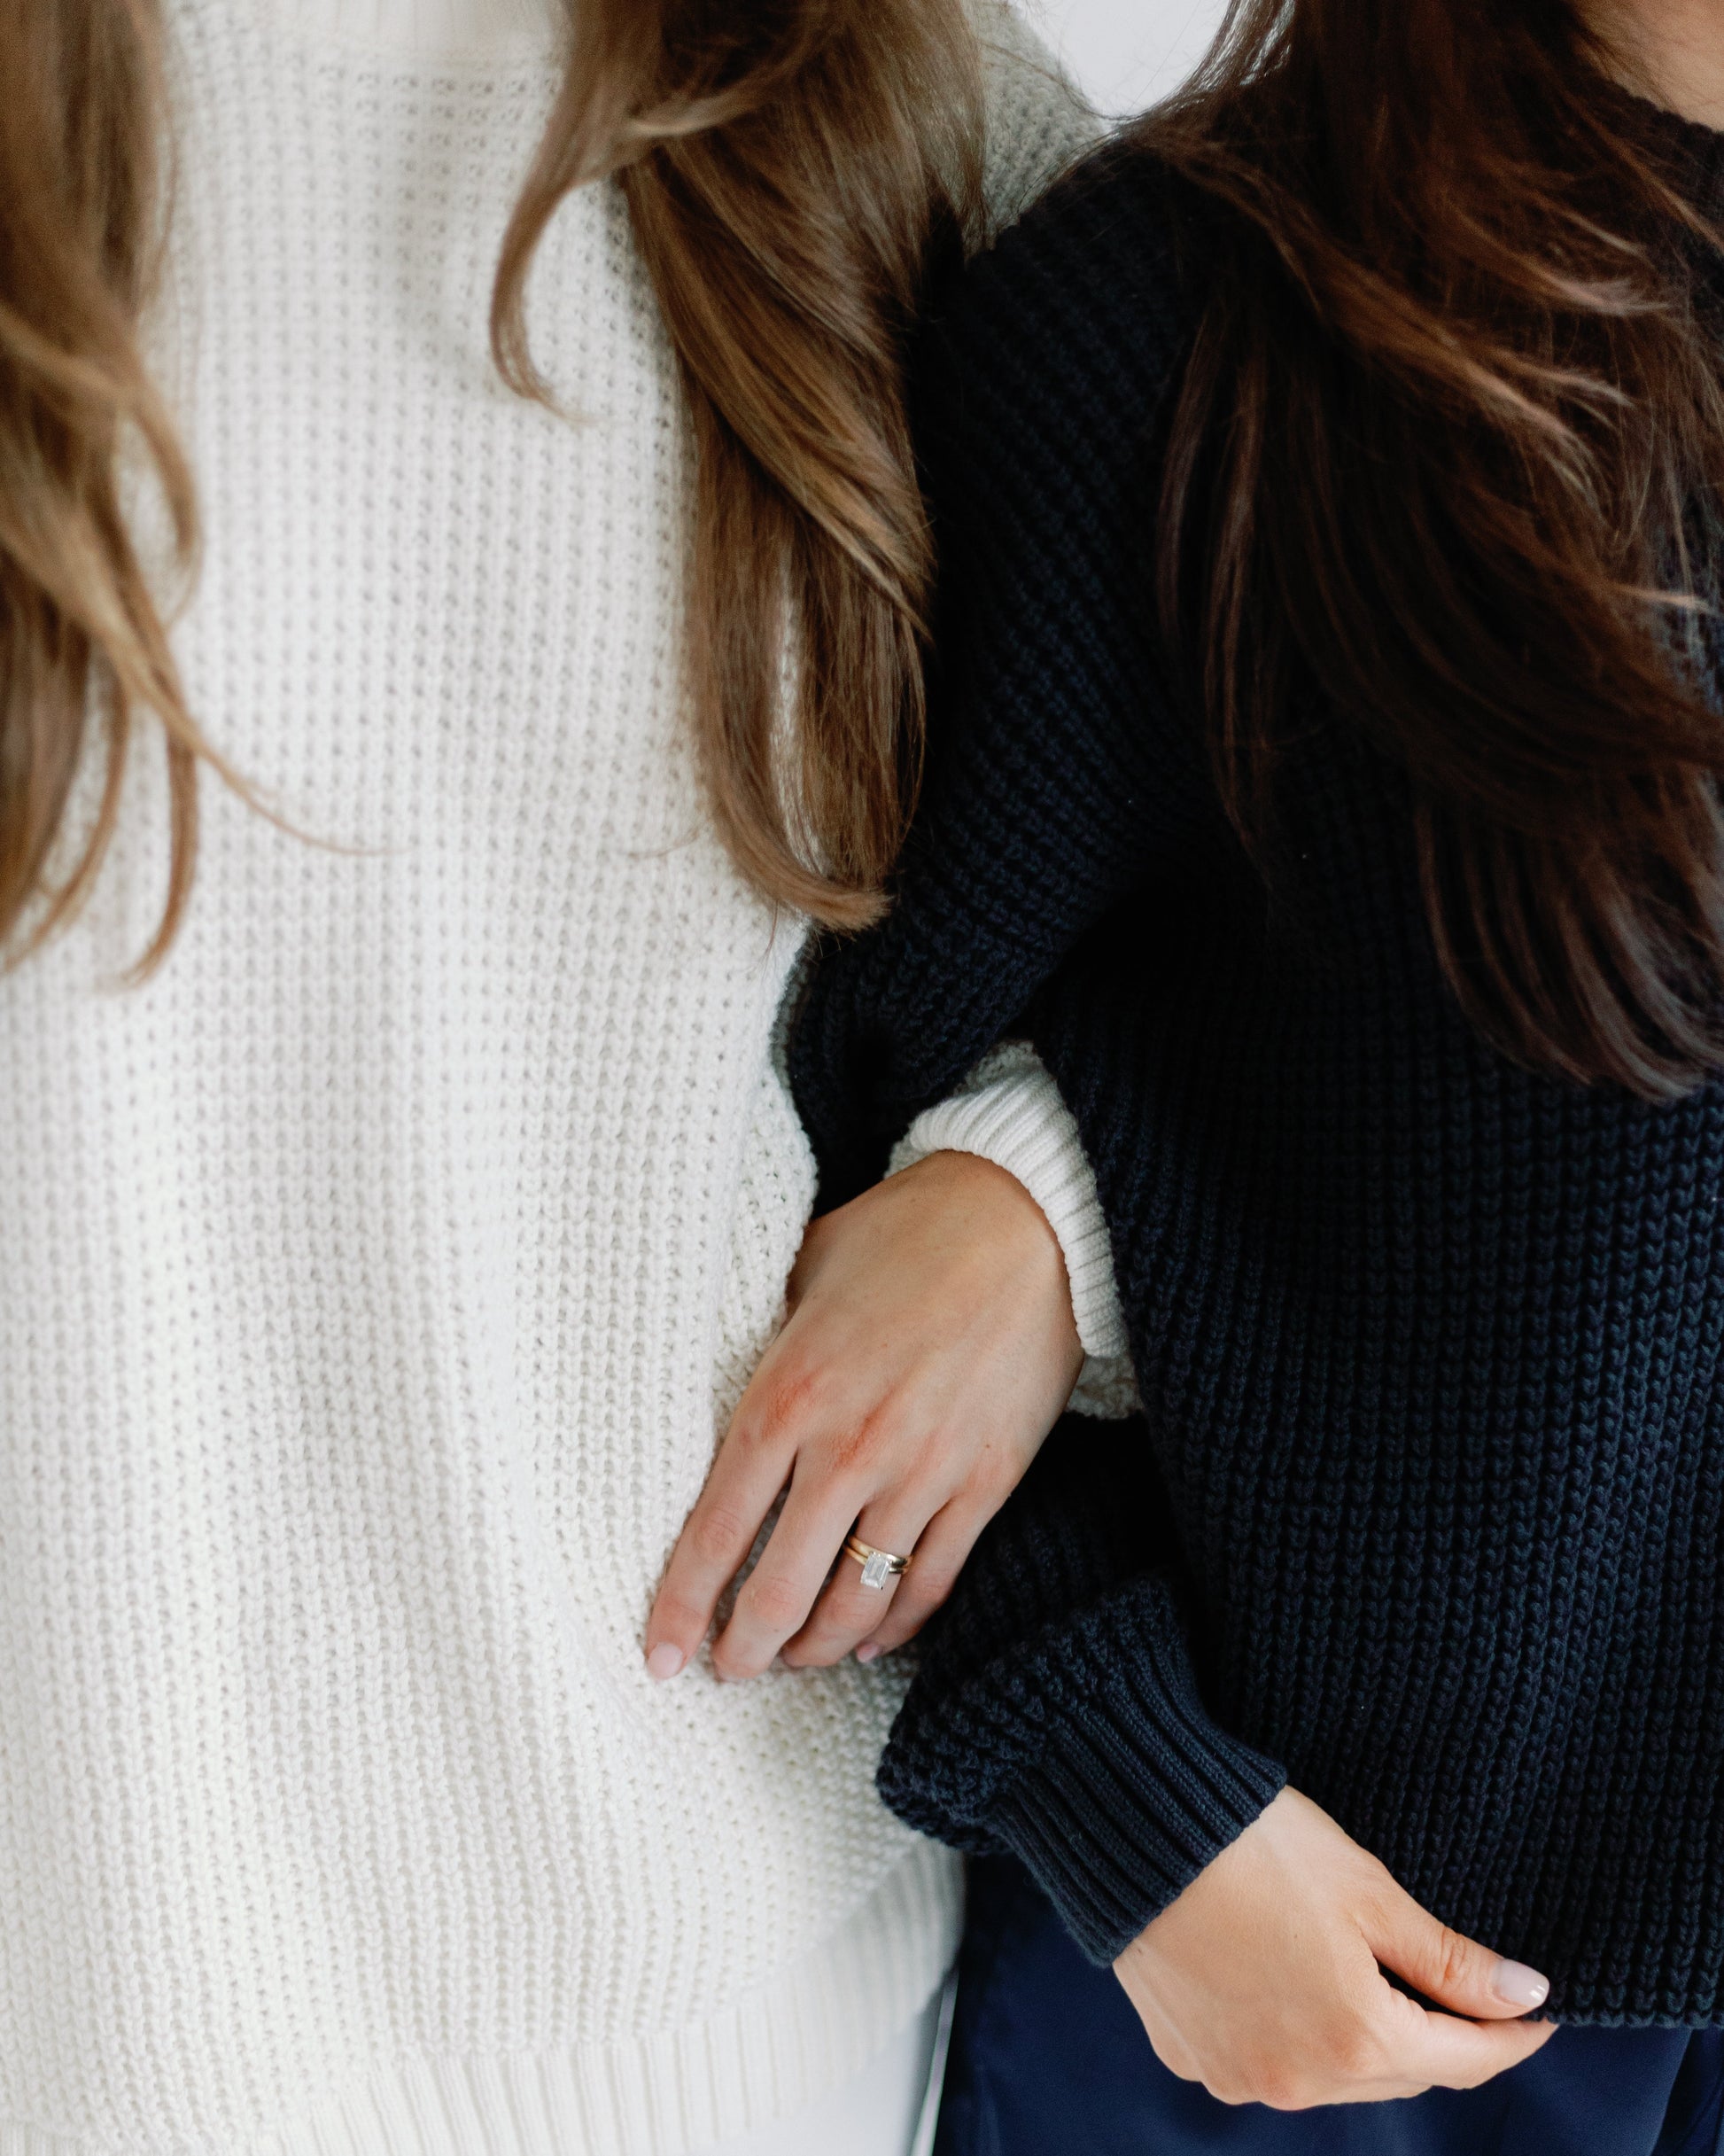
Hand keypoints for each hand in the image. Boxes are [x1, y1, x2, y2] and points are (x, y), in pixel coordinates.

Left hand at [644, 1151, 1083, 1682]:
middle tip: (725, 1671)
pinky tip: (865, 1641)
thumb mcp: (805, 1270)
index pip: (715, 1531)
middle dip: (743, 1649)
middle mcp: (849, 1448)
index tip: (657, 1655)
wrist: (1028, 1221)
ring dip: (814, 1647)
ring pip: (855, 1601)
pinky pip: (930, 1581)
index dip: (680, 1606)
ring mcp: (923, 1473)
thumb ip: (762, 1338)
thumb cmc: (907, 1233)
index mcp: (788, 1394)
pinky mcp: (985, 1483)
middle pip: (779, 1590)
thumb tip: (726, 1382)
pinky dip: (893, 1625)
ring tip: (789, 1660)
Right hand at [1114, 1788, 1555, 2107]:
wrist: (1135, 1829)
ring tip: (1371, 1975)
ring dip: (1365, 2039)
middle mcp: (1299, 2081)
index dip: (1512, 2035)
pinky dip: (1296, 2034)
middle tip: (1462, 1986)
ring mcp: (1241, 2077)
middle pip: (1401, 2072)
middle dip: (1440, 2036)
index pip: (1467, 2060)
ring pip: (1335, 2075)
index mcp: (1356, 2041)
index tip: (1540, 2010)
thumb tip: (1528, 1996)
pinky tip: (1289, 1978)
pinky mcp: (1194, 2056)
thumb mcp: (1369, 1891)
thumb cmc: (1257, 1846)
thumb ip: (1450, 1959)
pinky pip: (1269, 2061)